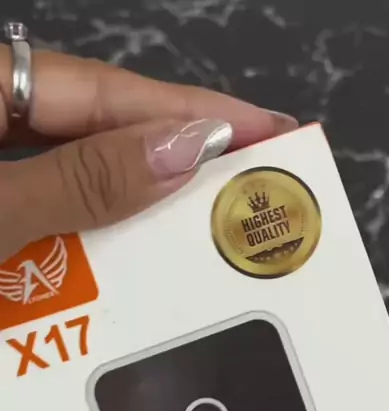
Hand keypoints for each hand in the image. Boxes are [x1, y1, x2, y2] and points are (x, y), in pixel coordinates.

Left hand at [0, 47, 295, 261]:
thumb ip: (80, 181)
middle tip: (244, 191)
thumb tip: (184, 151)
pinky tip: (113, 259)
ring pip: (68, 181)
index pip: (107, 92)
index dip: (190, 114)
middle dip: (169, 165)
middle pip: (94, 132)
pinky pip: (39, 221)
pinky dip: (76, 244)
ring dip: (126, 215)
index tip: (269, 134)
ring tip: (195, 237)